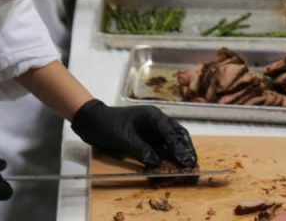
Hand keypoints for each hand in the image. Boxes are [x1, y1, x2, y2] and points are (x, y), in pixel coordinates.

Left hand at [71, 99, 197, 168]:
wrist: (92, 122)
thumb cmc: (108, 125)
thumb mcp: (124, 138)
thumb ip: (142, 150)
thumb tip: (157, 164)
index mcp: (153, 116)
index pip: (171, 133)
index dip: (180, 149)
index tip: (186, 162)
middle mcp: (157, 123)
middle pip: (177, 136)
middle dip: (186, 151)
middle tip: (193, 166)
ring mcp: (152, 131)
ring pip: (172, 143)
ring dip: (179, 155)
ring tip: (187, 169)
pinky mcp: (147, 140)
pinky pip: (161, 149)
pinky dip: (168, 158)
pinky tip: (172, 168)